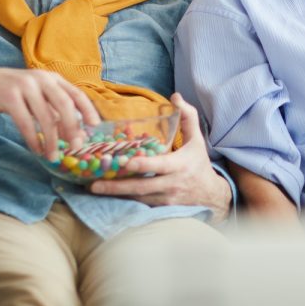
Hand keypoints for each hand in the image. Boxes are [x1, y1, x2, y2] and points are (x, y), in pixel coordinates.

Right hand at [0, 60, 99, 158]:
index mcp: (52, 78)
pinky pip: (25, 122)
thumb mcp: (38, 94)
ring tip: (53, 155)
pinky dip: (33, 138)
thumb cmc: (15, 91)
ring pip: (45, 116)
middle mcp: (42, 79)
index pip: (76, 94)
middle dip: (72, 127)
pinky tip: (36, 149)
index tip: (95, 127)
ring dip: (51, 139)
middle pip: (64, 104)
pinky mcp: (9, 97)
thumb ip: (55, 109)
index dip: (87, 110)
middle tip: (76, 146)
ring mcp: (25, 86)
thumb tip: (75, 132)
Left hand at [89, 94, 232, 222]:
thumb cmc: (199, 163)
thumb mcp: (197, 139)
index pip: (160, 166)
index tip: (128, 162)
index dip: (144, 165)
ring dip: (116, 194)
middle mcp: (171, 184)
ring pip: (137, 198)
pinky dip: (124, 201)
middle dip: (117, 186)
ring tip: (94, 188)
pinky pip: (139, 205)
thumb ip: (188, 117)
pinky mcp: (161, 208)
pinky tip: (107, 196)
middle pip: (141, 187)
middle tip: (94, 184)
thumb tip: (175, 97)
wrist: (210, 195)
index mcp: (179, 165)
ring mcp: (165, 199)